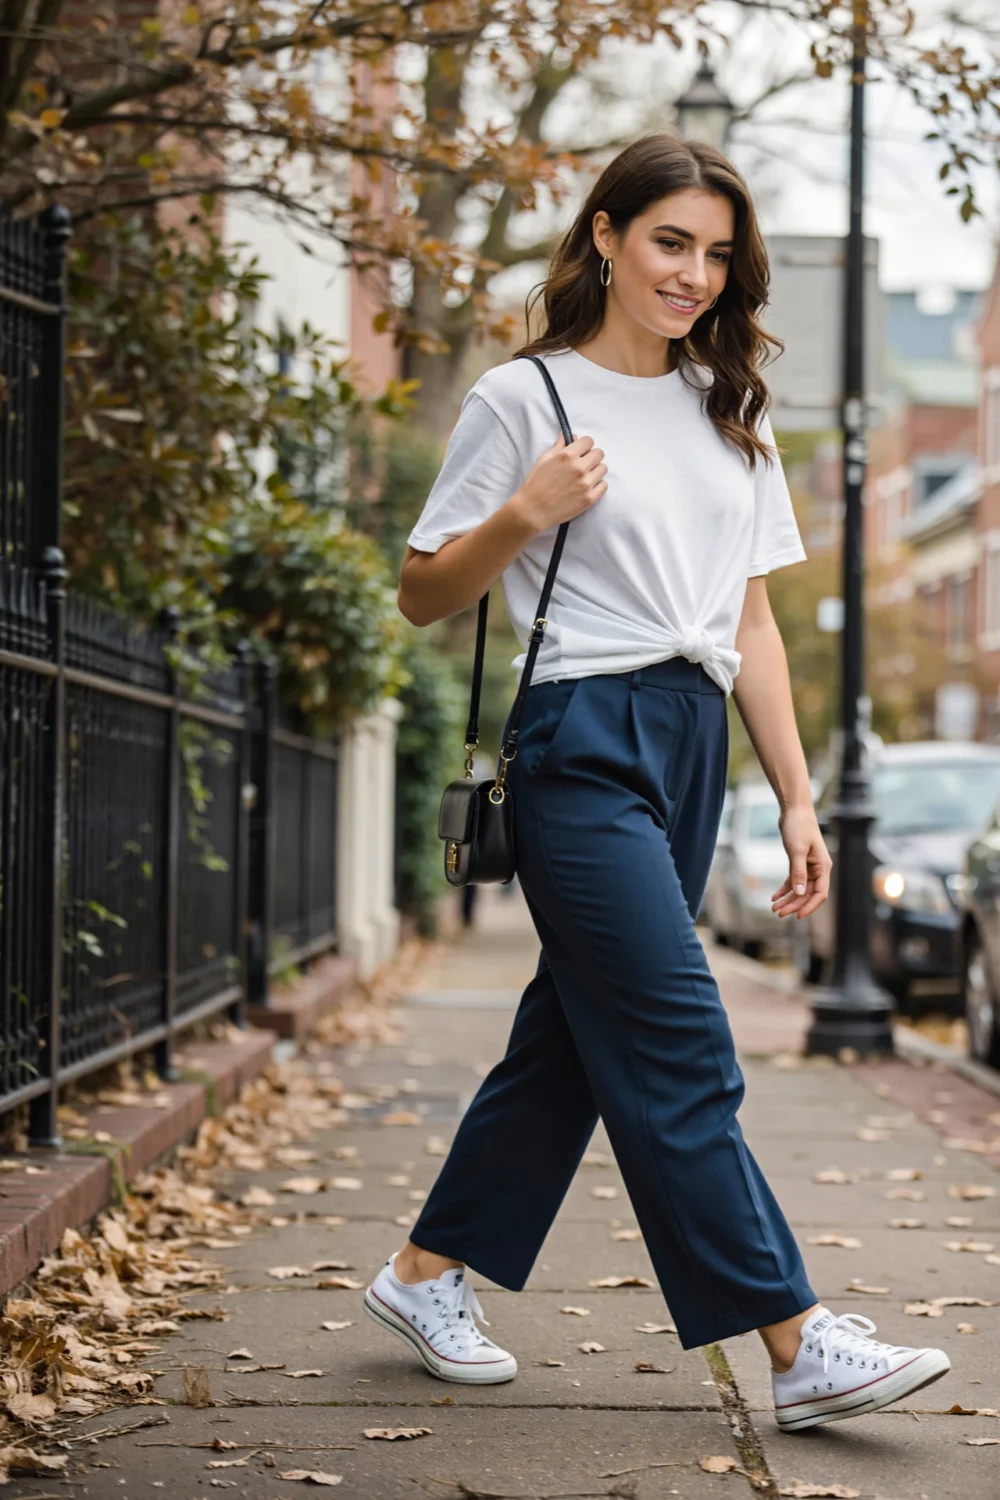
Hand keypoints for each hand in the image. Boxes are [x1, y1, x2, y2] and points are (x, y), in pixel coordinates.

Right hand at [510, 433, 607, 533]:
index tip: (581, 451)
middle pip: (599, 453)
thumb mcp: (544, 460)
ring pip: (603, 469)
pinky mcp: (590, 499)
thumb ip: (559, 446)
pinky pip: (604, 485)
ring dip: (595, 471)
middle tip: (583, 464)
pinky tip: (587, 487)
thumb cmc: (535, 484)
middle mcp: (579, 468)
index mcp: (567, 455)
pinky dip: (597, 485)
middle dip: (591, 457)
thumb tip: (569, 436)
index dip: (584, 445)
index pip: (589, 441)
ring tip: (584, 477)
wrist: (532, 511)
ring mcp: (586, 484)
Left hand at [771, 805, 831, 920]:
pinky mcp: (799, 862)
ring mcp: (809, 866)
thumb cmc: (799, 827)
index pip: (820, 893)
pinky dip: (784, 889)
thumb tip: (799, 892)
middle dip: (794, 904)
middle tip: (778, 913)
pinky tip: (774, 896)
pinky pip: (793, 880)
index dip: (810, 906)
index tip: (797, 916)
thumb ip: (798, 872)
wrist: (794, 810)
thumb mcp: (797, 850)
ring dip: (788, 899)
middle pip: (808, 894)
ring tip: (774, 908)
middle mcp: (818, 869)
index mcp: (823, 867)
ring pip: (799, 889)